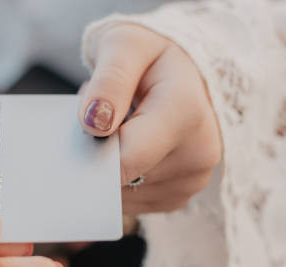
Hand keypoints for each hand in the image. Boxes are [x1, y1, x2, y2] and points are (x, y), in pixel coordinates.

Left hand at [79, 24, 221, 214]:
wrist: (183, 74)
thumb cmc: (150, 57)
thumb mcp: (126, 46)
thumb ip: (109, 80)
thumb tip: (93, 123)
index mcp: (187, 114)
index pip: (125, 159)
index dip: (93, 150)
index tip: (85, 128)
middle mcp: (199, 154)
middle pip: (122, 178)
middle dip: (100, 153)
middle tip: (107, 119)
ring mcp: (192, 181)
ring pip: (123, 192)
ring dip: (110, 166)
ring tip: (124, 130)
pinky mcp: (180, 197)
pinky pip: (132, 201)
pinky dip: (122, 179)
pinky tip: (132, 150)